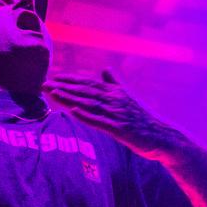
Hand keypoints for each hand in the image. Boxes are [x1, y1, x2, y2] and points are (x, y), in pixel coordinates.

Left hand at [44, 69, 178, 158]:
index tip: (53, 77)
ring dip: (70, 98)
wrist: (163, 137)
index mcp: (115, 92)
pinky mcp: (120, 129)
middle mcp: (115, 100)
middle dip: (63, 87)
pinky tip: (73, 111)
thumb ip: (115, 83)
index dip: (70, 80)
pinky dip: (86, 115)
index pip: (89, 84)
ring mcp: (117, 114)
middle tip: (44, 83)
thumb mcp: (129, 98)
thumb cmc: (143, 119)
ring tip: (52, 93)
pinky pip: (99, 121)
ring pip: (89, 104)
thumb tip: (105, 69)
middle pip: (85, 92)